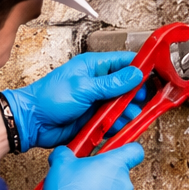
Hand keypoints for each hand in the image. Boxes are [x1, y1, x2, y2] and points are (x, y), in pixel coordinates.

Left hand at [2, 52, 146, 150]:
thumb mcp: (84, 88)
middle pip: (128, 86)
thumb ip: (112, 83)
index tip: (156, 76)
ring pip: (122, 105)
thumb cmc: (49, 98)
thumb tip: (136, 74)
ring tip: (130, 117)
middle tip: (143, 102)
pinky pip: (113, 121)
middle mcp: (98, 83)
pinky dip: (118, 125)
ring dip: (128, 112)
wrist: (32, 123)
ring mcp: (97, 101)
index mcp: (94, 67)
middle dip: (137, 95)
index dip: (141, 68)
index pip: (125, 62)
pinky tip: (119, 128)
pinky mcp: (94, 118)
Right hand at [39, 143, 145, 189]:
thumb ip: (65, 153)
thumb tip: (63, 153)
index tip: (118, 149)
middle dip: (102, 174)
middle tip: (83, 177)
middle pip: (118, 173)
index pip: (135, 151)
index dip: (127, 148)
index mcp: (116, 165)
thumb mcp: (61, 164)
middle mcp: (124, 184)